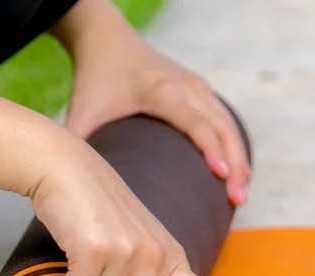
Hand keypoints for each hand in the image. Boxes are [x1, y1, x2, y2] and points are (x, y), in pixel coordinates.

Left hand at [51, 0, 249, 205]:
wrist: (105, 38)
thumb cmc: (95, 77)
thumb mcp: (82, 112)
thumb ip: (78, 147)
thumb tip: (74, 189)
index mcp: (161, 90)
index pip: (195, 122)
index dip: (210, 149)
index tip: (223, 176)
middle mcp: (186, 86)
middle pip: (221, 127)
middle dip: (235, 163)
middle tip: (238, 199)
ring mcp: (196, 86)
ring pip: (228, 125)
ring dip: (239, 157)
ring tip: (240, 194)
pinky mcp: (199, 89)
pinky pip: (224, 119)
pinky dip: (233, 145)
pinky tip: (237, 171)